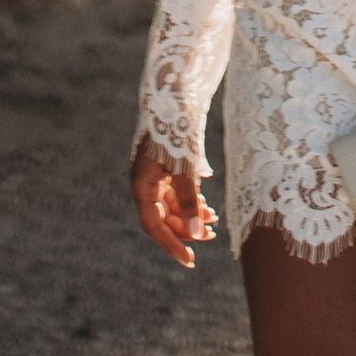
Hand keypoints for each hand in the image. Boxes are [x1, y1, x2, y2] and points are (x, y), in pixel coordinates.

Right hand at [131, 133, 215, 270]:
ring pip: (171, 205)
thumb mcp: (184, 168)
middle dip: (185, 229)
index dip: (172, 244)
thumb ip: (189, 200)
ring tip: (213, 222)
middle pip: (162, 217)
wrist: (176, 94)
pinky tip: (207, 206)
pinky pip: (176, 192)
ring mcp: (155, 174)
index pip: (154, 225)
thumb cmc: (177, 131)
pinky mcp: (166, 166)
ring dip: (190, 215)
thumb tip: (196, 232)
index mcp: (141, 185)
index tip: (190, 260)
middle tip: (210, 237)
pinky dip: (191, 200)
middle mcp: (145, 182)